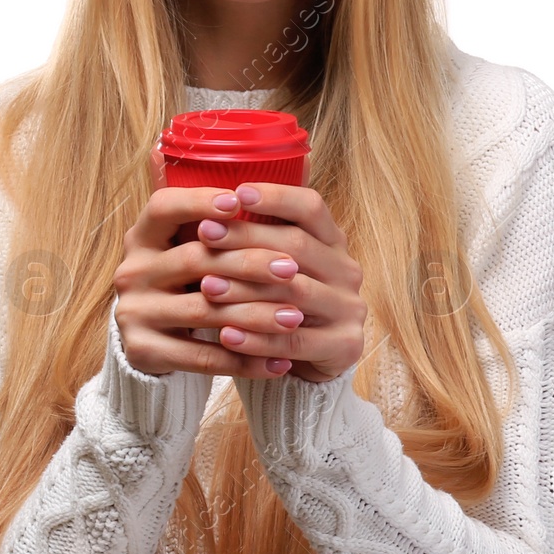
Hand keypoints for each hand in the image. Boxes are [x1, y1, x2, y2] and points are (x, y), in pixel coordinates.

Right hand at [112, 152, 303, 379]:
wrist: (156, 344)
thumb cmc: (189, 283)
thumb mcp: (192, 248)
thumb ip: (221, 224)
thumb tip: (277, 188)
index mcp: (142, 237)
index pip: (163, 207)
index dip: (199, 201)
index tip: (239, 201)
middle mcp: (132, 271)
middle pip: (193, 260)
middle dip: (248, 263)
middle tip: (292, 268)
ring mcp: (133, 313)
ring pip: (202, 311)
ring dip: (254, 315)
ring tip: (294, 317)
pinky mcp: (143, 351)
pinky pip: (202, 358)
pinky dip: (244, 360)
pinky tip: (279, 361)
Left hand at [186, 176, 365, 385]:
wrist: (307, 361)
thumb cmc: (278, 303)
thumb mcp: (272, 266)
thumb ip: (254, 238)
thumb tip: (206, 205)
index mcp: (333, 241)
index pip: (311, 207)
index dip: (276, 196)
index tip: (236, 192)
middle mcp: (346, 270)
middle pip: (297, 245)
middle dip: (246, 237)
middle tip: (204, 232)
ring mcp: (349, 308)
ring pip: (294, 293)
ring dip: (246, 289)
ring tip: (206, 286)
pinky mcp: (345, 346)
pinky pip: (294, 341)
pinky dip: (257, 338)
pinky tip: (225, 335)